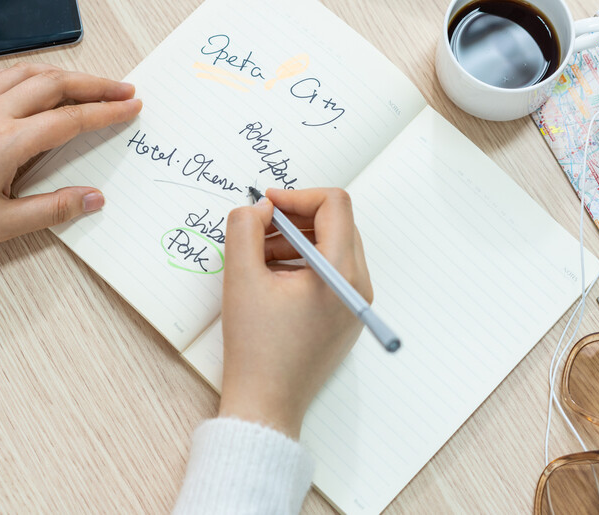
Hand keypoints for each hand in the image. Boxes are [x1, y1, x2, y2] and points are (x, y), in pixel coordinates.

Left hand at [0, 64, 141, 258]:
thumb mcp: (1, 225)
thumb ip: (53, 209)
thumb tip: (94, 198)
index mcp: (7, 143)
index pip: (71, 119)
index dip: (106, 112)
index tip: (132, 107)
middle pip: (55, 85)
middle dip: (95, 84)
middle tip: (123, 89)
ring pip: (27, 73)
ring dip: (64, 74)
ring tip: (88, 82)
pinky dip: (26, 73)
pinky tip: (34, 80)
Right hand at [218, 188, 371, 438]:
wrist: (266, 403)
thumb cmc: (256, 347)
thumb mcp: (241, 278)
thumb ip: (245, 228)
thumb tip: (260, 207)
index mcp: (341, 273)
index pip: (334, 205)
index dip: (297, 195)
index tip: (266, 204)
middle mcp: (358, 286)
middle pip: (336, 224)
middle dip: (295, 218)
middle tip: (258, 227)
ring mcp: (354, 303)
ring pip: (332, 247)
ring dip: (295, 240)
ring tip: (256, 256)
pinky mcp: (344, 317)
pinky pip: (330, 273)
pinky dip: (301, 263)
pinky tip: (269, 278)